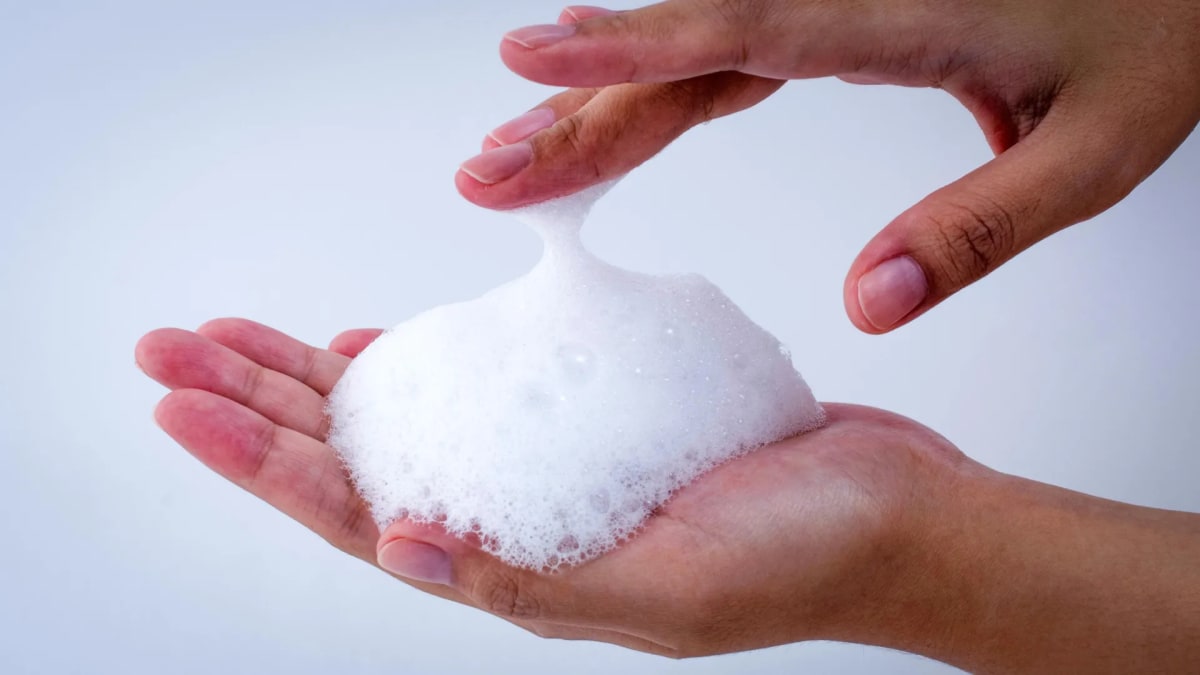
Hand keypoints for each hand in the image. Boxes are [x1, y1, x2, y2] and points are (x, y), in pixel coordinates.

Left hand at [135, 319, 1199, 669]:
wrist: (900, 517)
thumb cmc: (806, 561)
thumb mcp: (668, 589)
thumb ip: (531, 581)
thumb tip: (401, 546)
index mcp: (519, 578)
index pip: (359, 518)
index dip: (264, 464)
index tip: (188, 404)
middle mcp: (518, 528)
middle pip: (360, 463)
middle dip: (259, 408)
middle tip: (178, 348)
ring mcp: (552, 475)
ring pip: (407, 420)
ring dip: (321, 384)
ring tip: (248, 339)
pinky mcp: (593, 423)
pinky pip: (482, 388)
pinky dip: (421, 364)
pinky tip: (375, 345)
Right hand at [454, 1, 1199, 332]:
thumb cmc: (1150, 40)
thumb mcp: (1093, 152)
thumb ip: (978, 228)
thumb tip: (866, 307)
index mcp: (900, 17)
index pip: (736, 29)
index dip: (625, 46)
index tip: (528, 56)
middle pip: (685, 47)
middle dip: (577, 107)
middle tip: (488, 168)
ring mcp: (835, 0)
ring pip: (689, 45)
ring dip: (597, 97)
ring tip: (515, 147)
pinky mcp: (836, 11)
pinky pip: (721, 43)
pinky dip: (649, 73)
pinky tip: (601, 91)